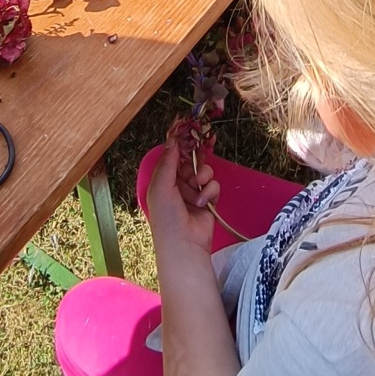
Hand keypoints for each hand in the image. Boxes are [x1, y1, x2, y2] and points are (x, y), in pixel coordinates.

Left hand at [146, 140, 218, 258]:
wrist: (185, 244)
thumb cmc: (167, 217)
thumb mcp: (161, 187)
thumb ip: (168, 162)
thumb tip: (172, 140)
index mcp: (162, 180)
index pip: (172, 156)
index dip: (181, 145)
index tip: (190, 132)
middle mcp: (177, 185)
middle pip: (190, 161)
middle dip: (195, 159)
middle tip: (200, 151)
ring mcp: (193, 192)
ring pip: (203, 172)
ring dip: (202, 175)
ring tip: (198, 185)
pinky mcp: (207, 200)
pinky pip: (213, 185)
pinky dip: (210, 191)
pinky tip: (203, 201)